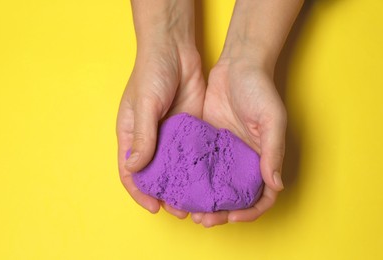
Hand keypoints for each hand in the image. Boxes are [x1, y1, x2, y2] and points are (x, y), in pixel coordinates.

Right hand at [117, 44, 204, 217]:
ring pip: (175, 168)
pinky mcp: (189, 128)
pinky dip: (196, 168)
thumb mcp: (144, 105)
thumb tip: (135, 169)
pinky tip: (208, 179)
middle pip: (155, 175)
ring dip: (183, 185)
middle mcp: (151, 139)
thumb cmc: (151, 73)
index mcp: (132, 136)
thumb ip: (143, 137)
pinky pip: (191, 153)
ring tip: (197, 201)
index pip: (131, 172)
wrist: (175, 50)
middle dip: (165, 194)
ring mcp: (171, 135)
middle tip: (181, 210)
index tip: (154, 207)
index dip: (139, 192)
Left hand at [191, 57, 286, 226]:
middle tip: (202, 219)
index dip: (249, 212)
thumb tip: (275, 185)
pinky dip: (191, 178)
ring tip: (186, 208)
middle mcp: (243, 160)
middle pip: (234, 197)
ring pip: (214, 185)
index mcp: (262, 159)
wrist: (238, 66)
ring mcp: (223, 152)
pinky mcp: (206, 141)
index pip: (261, 196)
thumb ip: (273, 151)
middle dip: (220, 212)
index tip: (231, 217)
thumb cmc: (261, 90)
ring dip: (203, 200)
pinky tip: (178, 184)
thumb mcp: (272, 120)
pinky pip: (199, 165)